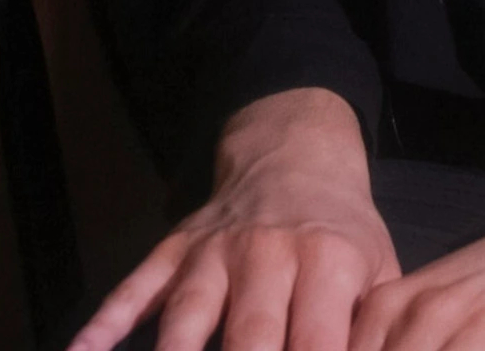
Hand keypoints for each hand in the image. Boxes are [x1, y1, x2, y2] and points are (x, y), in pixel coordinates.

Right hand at [67, 87, 398, 350]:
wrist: (297, 153)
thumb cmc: (342, 233)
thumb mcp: (378, 268)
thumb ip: (374, 330)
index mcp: (327, 262)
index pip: (315, 343)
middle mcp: (268, 254)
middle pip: (249, 337)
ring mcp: (214, 251)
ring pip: (187, 313)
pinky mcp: (175, 248)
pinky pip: (136, 286)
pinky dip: (106, 321)